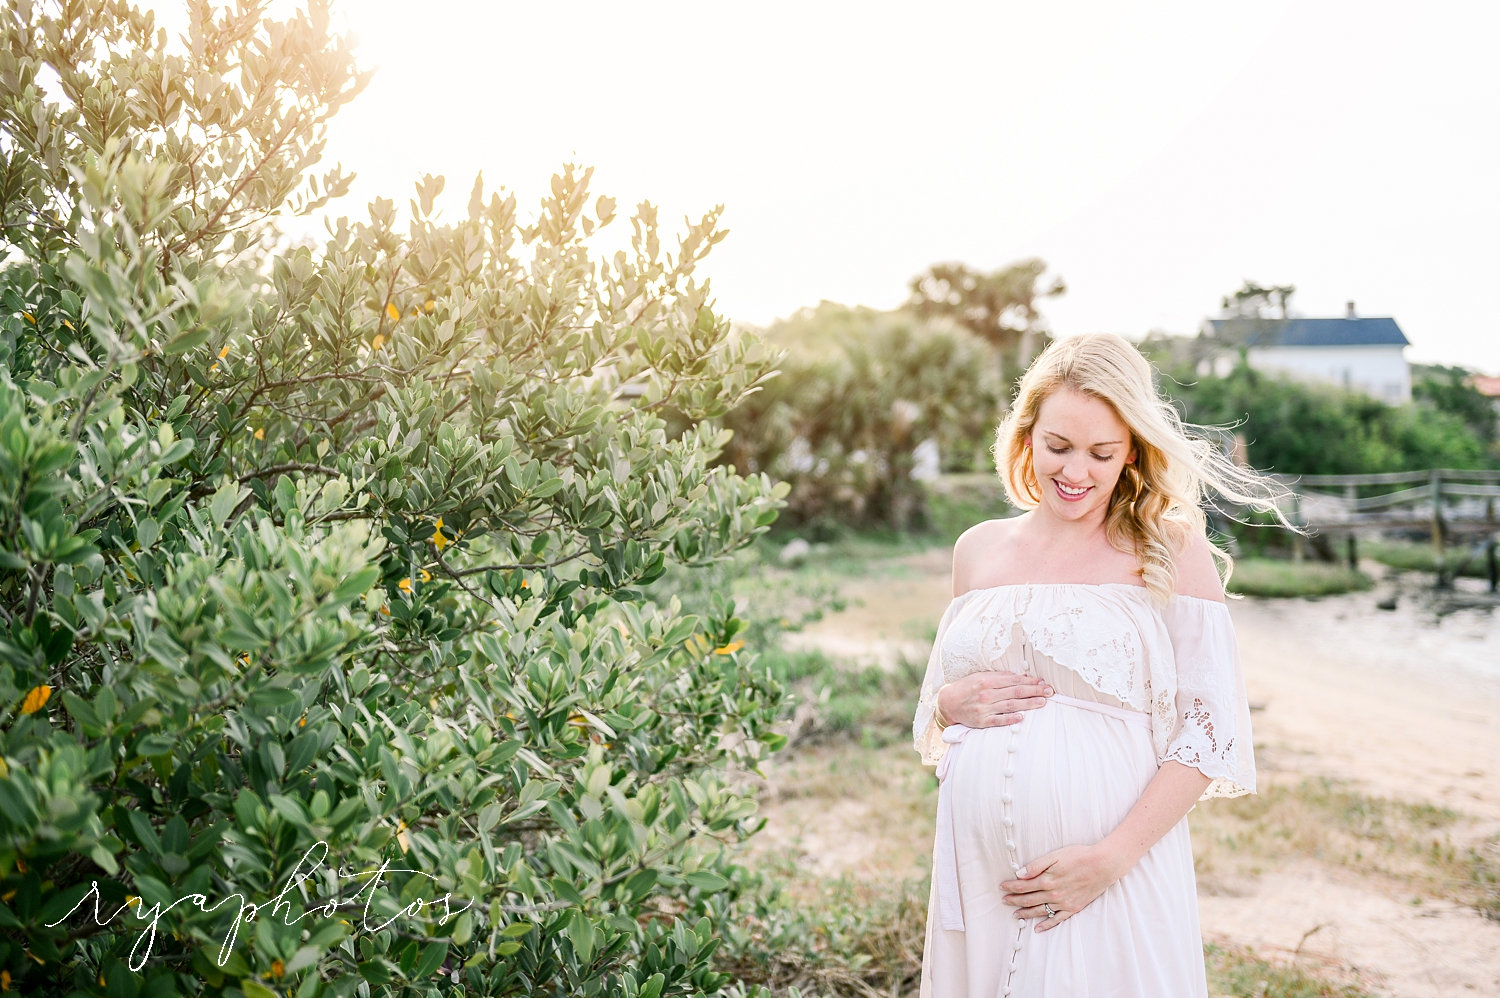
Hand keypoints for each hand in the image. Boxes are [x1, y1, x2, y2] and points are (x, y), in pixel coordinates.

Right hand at [938, 672, 1052, 727]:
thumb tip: (1019, 677)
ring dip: (1028, 704)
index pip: (1013, 680)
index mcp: (987, 681)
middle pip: (1015, 692)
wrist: (948, 703)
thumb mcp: (980, 677)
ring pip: (1011, 705)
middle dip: (1034, 691)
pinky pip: (999, 720)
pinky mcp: (982, 721)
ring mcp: (984, 708)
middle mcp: (986, 694)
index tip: (1042, 682)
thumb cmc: (967, 687)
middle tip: (1049, 691)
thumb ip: (998, 677)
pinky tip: (1022, 717)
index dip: (1029, 681)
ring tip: (1043, 702)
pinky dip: (1010, 719)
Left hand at [999, 844, 1123, 931]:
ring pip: (1040, 910)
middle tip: (1004, 901)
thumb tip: (1019, 874)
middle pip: (1029, 899)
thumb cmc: (1079, 856)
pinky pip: (1056, 920)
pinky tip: (1037, 928)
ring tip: (1016, 915)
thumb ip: (1036, 866)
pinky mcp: (1073, 908)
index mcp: (1047, 880)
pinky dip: (1046, 925)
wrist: (1103, 866)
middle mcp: (1053, 894)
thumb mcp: (1055, 856)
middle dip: (1014, 900)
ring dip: (1026, 913)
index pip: (1023, 886)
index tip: (1002, 887)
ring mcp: (1063, 903)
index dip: (1011, 886)